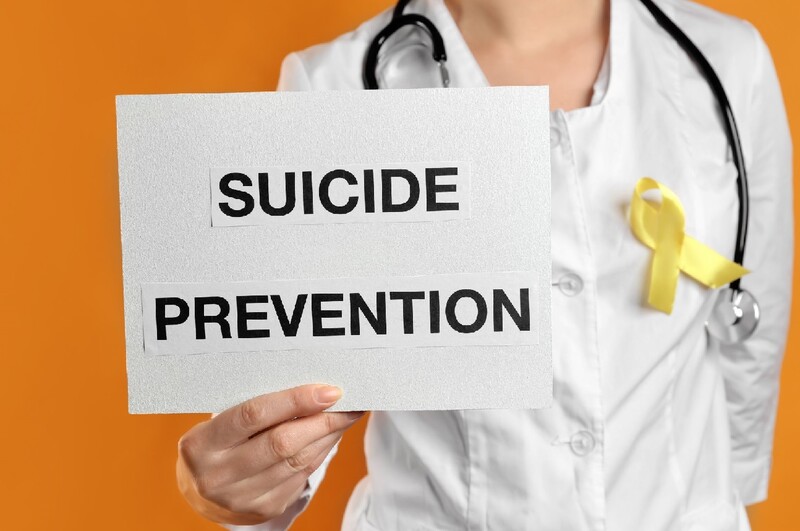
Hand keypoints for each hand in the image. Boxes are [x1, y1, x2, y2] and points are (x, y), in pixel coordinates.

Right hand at [176, 384, 363, 524]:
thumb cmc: (218, 442)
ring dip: (328, 435)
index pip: (253, 415)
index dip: (295, 401)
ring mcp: (241, 497)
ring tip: (346, 414)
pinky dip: (320, 451)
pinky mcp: (264, 508)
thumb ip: (257, 408)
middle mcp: (218, 475)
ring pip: (297, 461)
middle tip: (348, 402)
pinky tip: (331, 435)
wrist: (202, 490)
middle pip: (282, 442)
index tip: (328, 391)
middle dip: (322, 420)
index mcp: (202, 444)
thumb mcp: (221, 422)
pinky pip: (302, 475)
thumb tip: (311, 387)